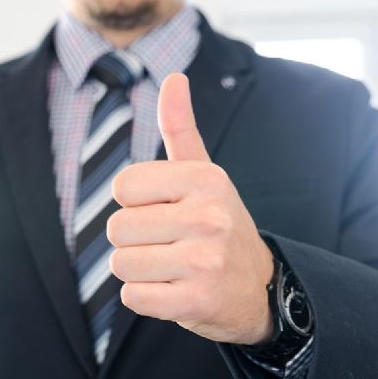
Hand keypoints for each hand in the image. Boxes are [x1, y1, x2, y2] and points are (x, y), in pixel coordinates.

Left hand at [107, 73, 275, 345]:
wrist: (259, 288)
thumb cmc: (220, 225)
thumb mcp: (205, 175)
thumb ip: (180, 128)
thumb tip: (173, 77)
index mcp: (206, 179)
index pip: (123, 186)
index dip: (135, 203)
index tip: (165, 211)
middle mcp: (209, 217)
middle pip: (117, 228)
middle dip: (134, 240)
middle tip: (170, 245)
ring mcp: (205, 261)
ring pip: (121, 264)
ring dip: (139, 271)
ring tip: (173, 268)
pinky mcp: (196, 301)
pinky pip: (132, 298)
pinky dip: (145, 298)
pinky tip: (174, 291)